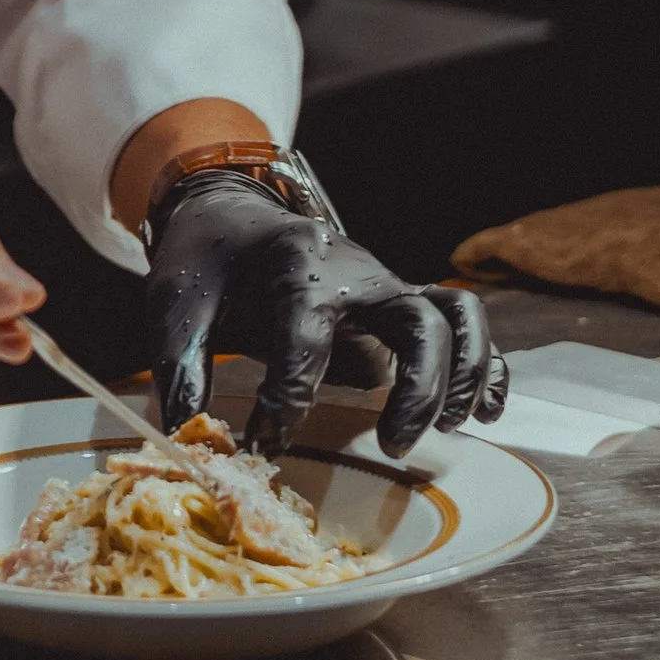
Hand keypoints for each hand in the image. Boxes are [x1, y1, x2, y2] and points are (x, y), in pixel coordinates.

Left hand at [144, 169, 507, 457]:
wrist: (231, 213)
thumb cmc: (206, 259)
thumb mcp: (175, 299)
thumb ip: (180, 362)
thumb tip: (186, 431)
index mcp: (297, 264)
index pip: (306, 336)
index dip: (286, 400)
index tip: (261, 444)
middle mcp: (356, 271)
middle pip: (418, 321)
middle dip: (419, 389)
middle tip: (391, 446)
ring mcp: (385, 285)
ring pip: (456, 318)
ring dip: (463, 376)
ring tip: (449, 430)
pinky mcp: (399, 302)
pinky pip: (464, 324)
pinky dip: (484, 366)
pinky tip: (482, 414)